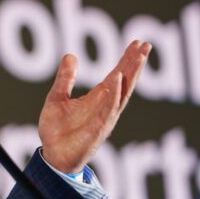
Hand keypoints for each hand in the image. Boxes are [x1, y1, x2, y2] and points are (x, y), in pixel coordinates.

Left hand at [38, 40, 151, 173]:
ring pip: (122, 94)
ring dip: (131, 75)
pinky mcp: (98, 129)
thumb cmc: (57, 130)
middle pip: (125, 81)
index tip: (138, 42)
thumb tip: (70, 55)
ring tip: (139, 57)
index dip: (127, 59)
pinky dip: (114, 96)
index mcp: (98, 98)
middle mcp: (106, 106)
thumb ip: (65, 79)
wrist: (53, 155)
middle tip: (146, 45)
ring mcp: (105, 117)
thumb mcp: (57, 98)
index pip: (117, 74)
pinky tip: (116, 80)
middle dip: (135, 64)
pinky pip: (108, 111)